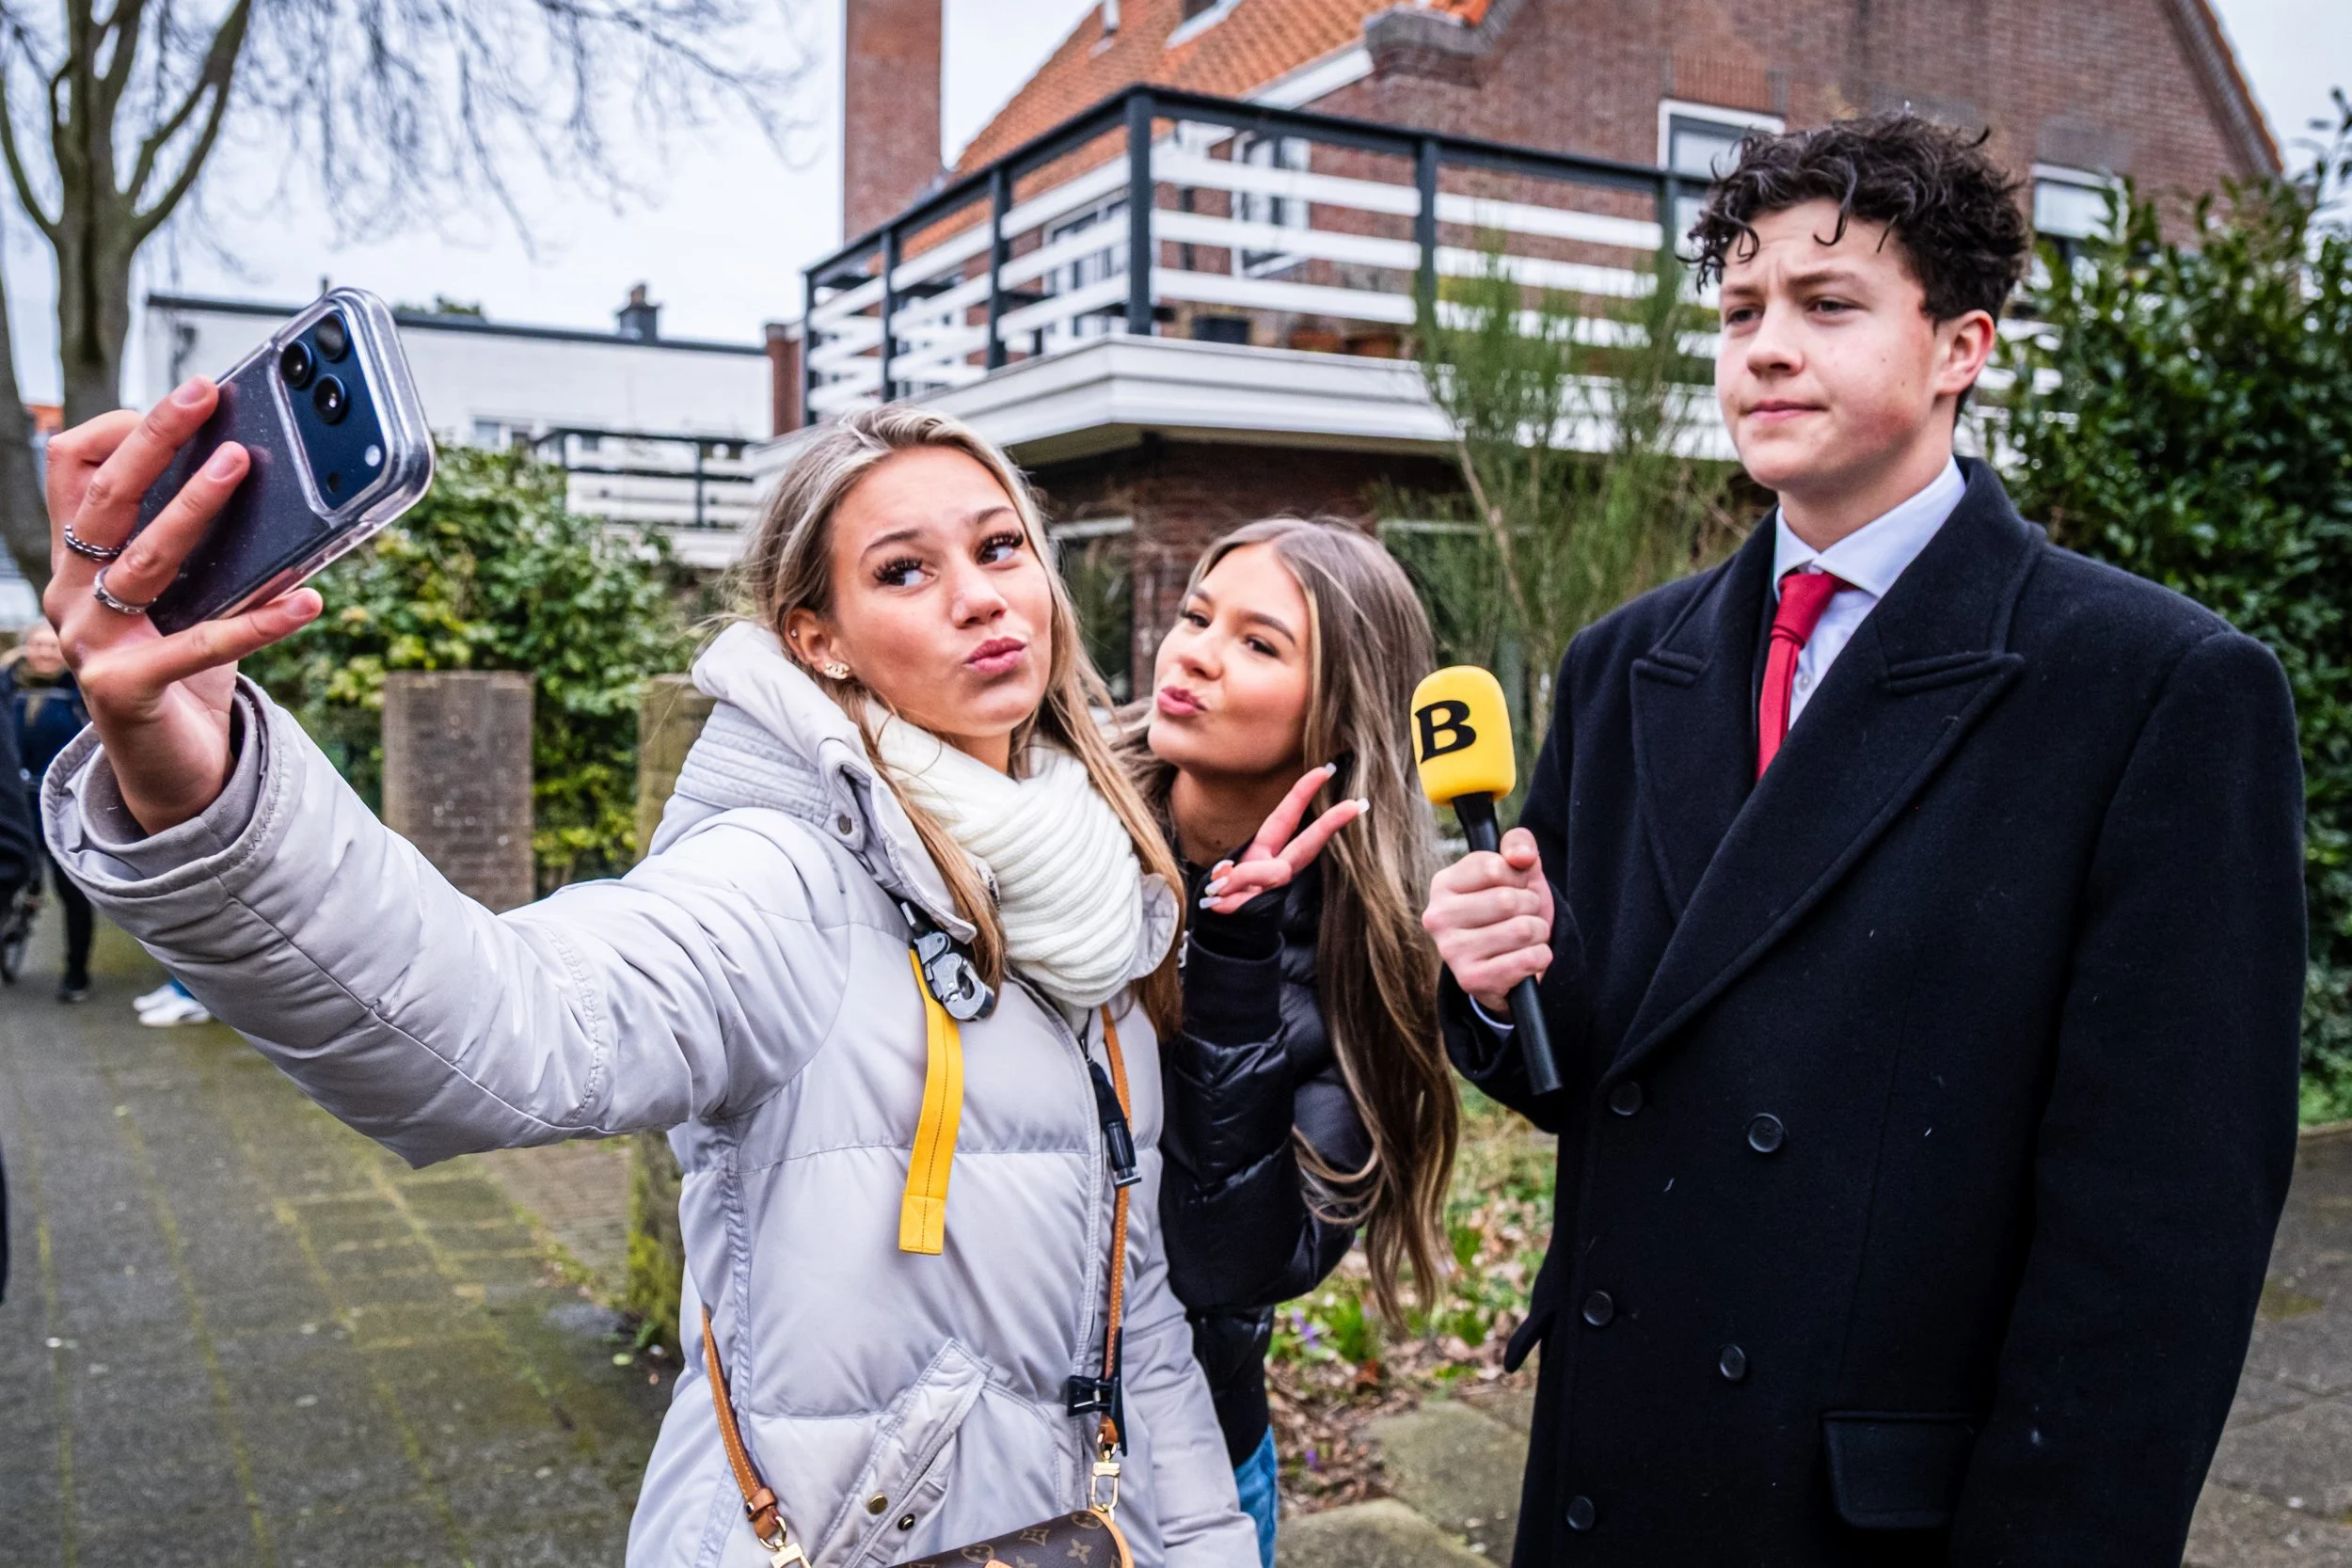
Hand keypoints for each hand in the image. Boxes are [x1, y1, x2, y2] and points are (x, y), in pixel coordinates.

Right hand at [44, 378, 322, 834]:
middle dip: (154, 439)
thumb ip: (214, 544)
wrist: (172, 765)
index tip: (185, 401)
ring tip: (242, 465)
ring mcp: (90, 641)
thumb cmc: (182, 666)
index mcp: (78, 560)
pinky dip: (260, 621)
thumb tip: (271, 476)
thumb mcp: (192, 593)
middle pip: (105, 499)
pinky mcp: (123, 687)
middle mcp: (70, 593)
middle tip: (202, 395)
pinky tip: (307, 600)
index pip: (74, 471)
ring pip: (143, 559)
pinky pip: (201, 645)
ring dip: (194, 507)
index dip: (120, 428)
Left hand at [1198, 763, 1366, 914]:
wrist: (1227, 932)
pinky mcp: (1270, 908)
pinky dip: (1230, 901)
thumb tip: (1226, 882)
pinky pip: (1251, 898)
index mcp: (1267, 849)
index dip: (1303, 793)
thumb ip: (1232, 875)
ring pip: (1274, 872)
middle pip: (1308, 842)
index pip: (1288, 816)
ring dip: (1240, 878)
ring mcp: (1278, 888)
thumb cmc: (1228, 896)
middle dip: (1329, 823)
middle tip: (1355, 805)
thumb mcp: (1225, 877)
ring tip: (1215, 892)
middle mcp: (1279, 866)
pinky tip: (1217, 906)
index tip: (1325, 771)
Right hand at [1422, 825, 1552, 1013]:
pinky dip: (1539, 956)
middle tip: (1522, 916)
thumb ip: (1519, 845)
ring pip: (1522, 930)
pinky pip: (1529, 960)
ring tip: (1523, 938)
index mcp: (1443, 884)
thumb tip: (1522, 856)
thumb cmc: (1511, 911)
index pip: (1494, 867)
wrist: (1509, 965)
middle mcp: (1437, 917)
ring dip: (1537, 933)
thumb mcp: (1516, 871)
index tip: (1514, 886)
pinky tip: (1525, 959)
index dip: (1518, 876)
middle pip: (1508, 900)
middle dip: (1530, 906)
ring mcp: (1451, 951)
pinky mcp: (1471, 981)